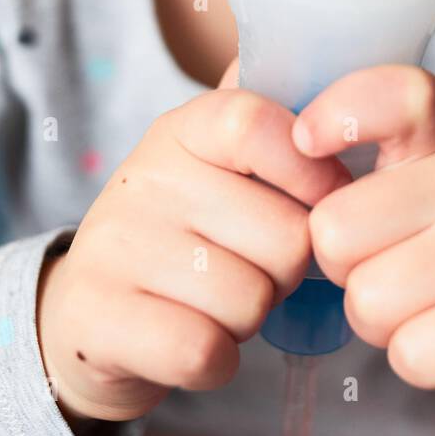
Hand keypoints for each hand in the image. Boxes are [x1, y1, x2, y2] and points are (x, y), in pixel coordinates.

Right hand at [37, 75, 350, 425]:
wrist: (87, 312)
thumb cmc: (188, 233)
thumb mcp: (221, 167)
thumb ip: (276, 128)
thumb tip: (347, 72)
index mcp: (183, 128)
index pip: (258, 124)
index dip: (313, 171)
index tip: (322, 199)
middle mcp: (144, 176)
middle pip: (286, 237)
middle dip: (288, 271)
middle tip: (250, 266)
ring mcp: (114, 245)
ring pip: (251, 301)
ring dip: (250, 318)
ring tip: (215, 301)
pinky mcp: (98, 317)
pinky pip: (205, 352)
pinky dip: (216, 362)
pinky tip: (193, 341)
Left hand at [295, 66, 434, 435]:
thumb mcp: (417, 182)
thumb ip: (355, 158)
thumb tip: (268, 133)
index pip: (401, 94)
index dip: (343, 110)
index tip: (305, 140)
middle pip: (337, 228)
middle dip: (343, 267)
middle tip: (392, 264)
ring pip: (368, 298)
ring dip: (380, 319)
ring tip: (427, 303)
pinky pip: (410, 352)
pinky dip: (417, 359)